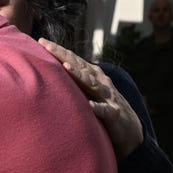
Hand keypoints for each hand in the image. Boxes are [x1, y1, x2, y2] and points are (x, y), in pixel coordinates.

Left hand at [39, 38, 143, 158]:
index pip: (74, 60)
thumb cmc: (104, 108)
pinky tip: (89, 105)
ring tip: (66, 66)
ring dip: (80, 75)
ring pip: (93, 84)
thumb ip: (74, 82)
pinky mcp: (115, 114)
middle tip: (48, 46)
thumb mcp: (88, 93)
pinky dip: (98, 108)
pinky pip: (105, 111)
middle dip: (64, 55)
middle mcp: (101, 82)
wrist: (130, 130)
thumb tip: (50, 74)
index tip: (41, 41)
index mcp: (93, 76)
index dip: (59, 51)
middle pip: (80, 66)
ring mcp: (109, 97)